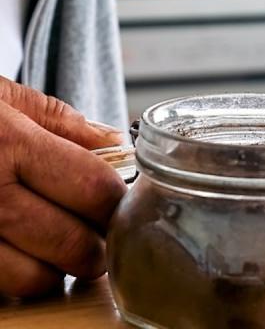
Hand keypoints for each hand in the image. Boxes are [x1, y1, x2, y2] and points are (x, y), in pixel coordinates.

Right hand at [0, 77, 125, 297]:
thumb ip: (59, 122)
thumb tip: (113, 145)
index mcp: (7, 143)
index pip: (93, 189)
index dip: (115, 201)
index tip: (117, 200)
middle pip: (71, 243)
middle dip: (95, 244)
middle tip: (95, 232)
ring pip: (33, 279)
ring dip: (53, 269)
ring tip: (51, 245)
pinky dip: (12, 278)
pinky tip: (13, 251)